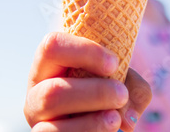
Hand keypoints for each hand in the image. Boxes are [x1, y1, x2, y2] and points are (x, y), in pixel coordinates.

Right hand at [24, 32, 151, 130]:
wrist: (96, 122)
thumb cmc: (108, 95)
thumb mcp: (122, 82)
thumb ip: (133, 88)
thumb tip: (127, 118)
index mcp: (51, 65)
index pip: (53, 46)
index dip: (84, 52)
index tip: (114, 63)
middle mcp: (37, 91)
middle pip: (53, 90)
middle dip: (94, 93)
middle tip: (122, 94)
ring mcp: (37, 119)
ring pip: (53, 120)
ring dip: (90, 120)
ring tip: (116, 119)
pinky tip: (108, 131)